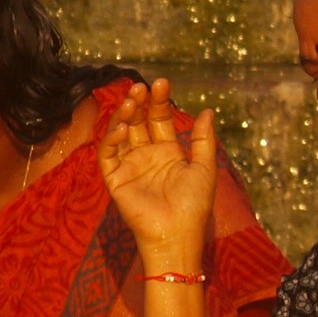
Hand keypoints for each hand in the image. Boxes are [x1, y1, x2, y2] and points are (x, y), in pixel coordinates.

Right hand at [97, 79, 217, 270]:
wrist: (176, 233)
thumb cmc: (193, 205)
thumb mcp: (204, 168)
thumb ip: (203, 140)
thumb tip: (208, 111)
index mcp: (168, 152)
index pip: (160, 119)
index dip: (160, 102)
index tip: (162, 83)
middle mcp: (147, 155)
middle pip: (138, 122)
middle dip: (140, 103)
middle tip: (142, 86)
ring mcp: (129, 166)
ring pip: (121, 133)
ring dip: (124, 115)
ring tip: (132, 100)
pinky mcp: (115, 178)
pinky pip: (108, 154)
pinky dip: (112, 139)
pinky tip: (122, 128)